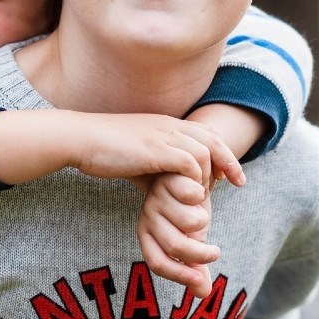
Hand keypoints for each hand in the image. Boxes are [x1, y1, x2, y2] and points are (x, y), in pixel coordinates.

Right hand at [68, 112, 244, 188]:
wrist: (80, 138)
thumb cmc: (103, 150)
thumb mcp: (136, 156)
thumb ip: (155, 168)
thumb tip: (163, 189)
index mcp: (165, 123)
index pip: (205, 132)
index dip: (221, 152)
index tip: (229, 174)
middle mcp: (168, 125)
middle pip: (212, 138)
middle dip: (229, 161)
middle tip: (238, 183)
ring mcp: (162, 135)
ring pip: (203, 152)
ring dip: (208, 175)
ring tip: (205, 194)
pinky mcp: (155, 150)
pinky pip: (189, 163)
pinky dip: (194, 180)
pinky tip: (189, 194)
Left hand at [136, 173, 215, 296]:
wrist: (186, 176)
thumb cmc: (187, 212)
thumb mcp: (192, 241)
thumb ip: (196, 266)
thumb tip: (203, 295)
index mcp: (148, 235)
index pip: (157, 262)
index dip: (179, 275)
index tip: (201, 280)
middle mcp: (148, 217)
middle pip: (176, 245)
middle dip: (201, 254)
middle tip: (216, 252)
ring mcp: (157, 197)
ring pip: (190, 221)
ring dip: (204, 219)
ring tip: (202, 212)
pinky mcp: (169, 178)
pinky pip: (193, 195)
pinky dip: (204, 195)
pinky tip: (203, 190)